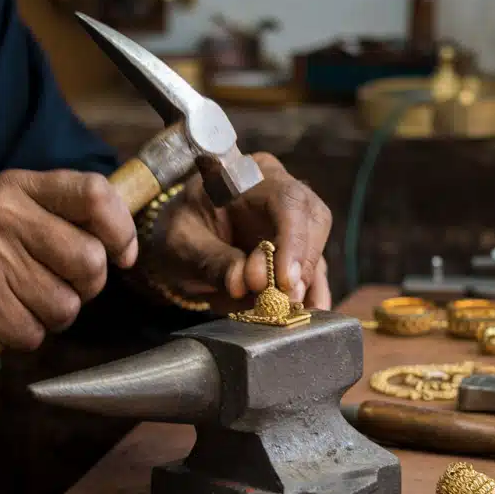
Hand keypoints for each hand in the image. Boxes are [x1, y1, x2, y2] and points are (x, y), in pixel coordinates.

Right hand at [0, 170, 136, 349]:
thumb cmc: (4, 239)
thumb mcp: (33, 207)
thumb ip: (81, 214)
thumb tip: (126, 254)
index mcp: (25, 186)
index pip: (95, 195)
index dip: (121, 231)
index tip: (121, 254)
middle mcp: (5, 215)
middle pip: (90, 261)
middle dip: (90, 283)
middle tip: (69, 281)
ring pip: (65, 306)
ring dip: (59, 311)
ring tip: (38, 297)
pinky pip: (32, 333)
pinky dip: (29, 332)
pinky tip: (15, 312)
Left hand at [158, 153, 331, 311]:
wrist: (178, 245)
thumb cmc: (179, 231)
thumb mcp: (181, 242)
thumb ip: (212, 260)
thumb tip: (243, 284)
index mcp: (250, 176)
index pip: (287, 199)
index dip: (293, 239)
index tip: (284, 279)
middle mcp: (280, 196)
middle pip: (313, 223)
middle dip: (301, 264)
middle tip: (283, 299)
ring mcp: (291, 226)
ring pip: (316, 252)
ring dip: (303, 287)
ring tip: (283, 312)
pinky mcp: (294, 255)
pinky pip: (311, 277)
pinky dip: (305, 299)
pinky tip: (295, 317)